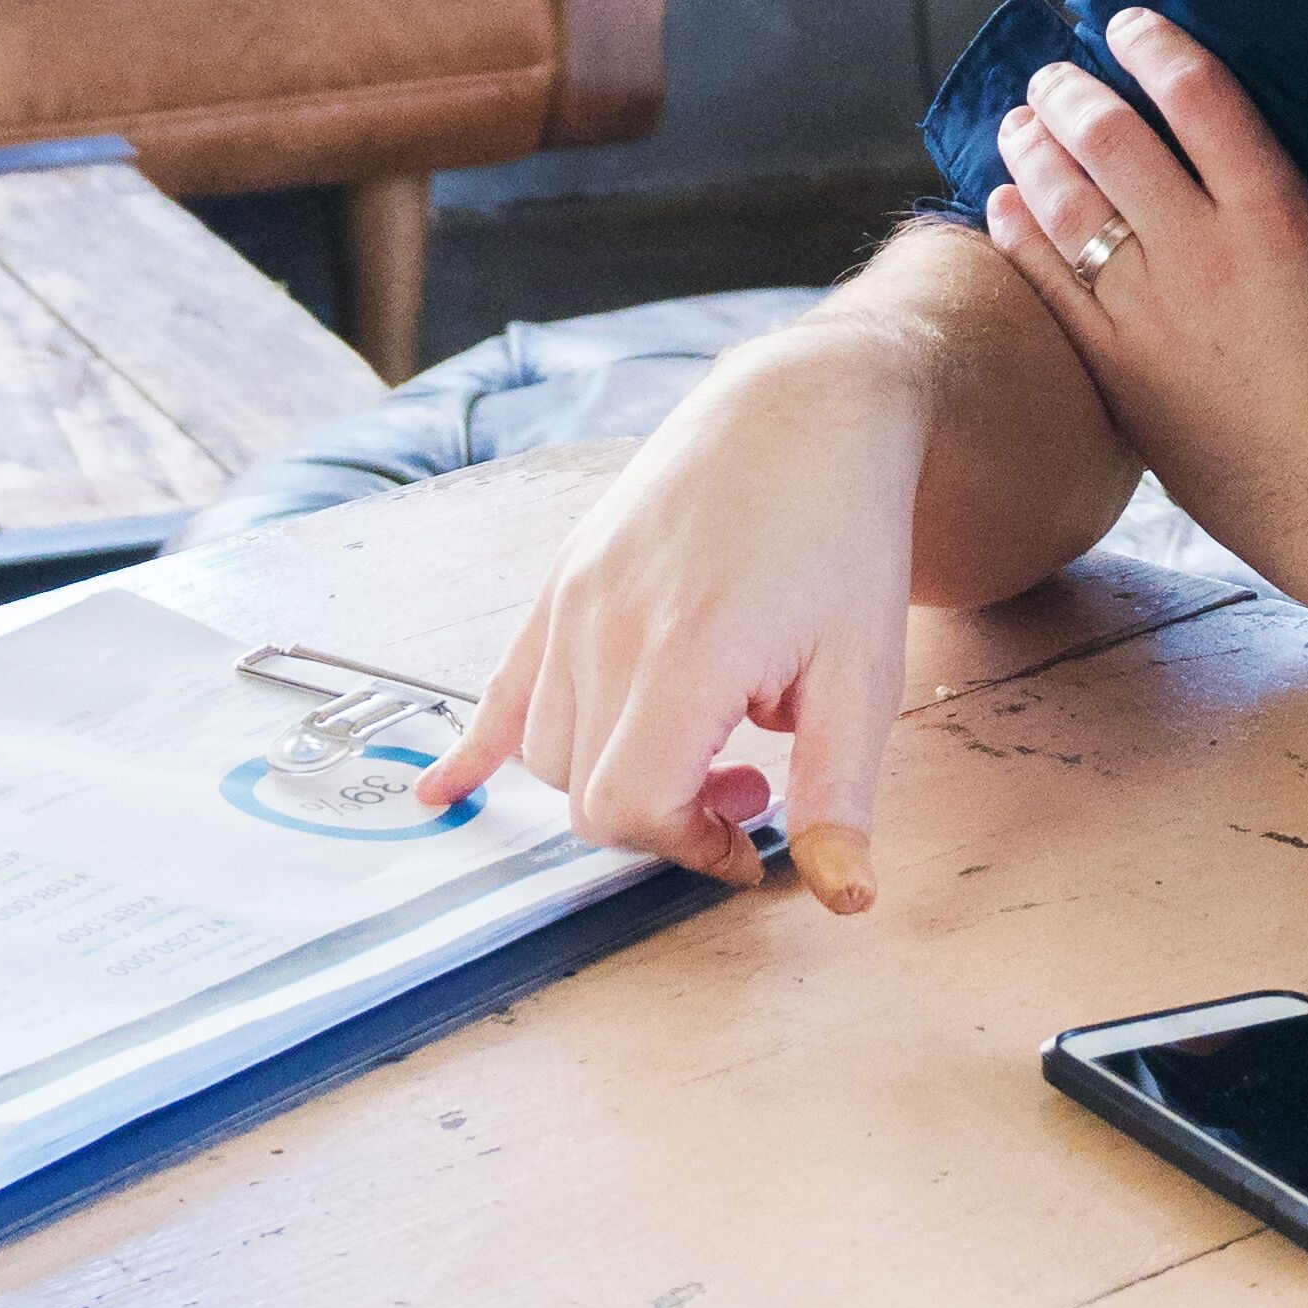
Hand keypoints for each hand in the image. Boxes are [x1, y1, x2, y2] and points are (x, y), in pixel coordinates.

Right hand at [410, 321, 917, 914]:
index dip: (692, 849)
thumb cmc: (843, 534)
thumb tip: (842, 898)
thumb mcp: (866, 673)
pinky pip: (499, 686)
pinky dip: (477, 748)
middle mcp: (607, 626)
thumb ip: (841, 793)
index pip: (630, 808)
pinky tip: (441, 795)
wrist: (803, 409)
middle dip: (662, 819)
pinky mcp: (561, 579)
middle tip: (745, 787)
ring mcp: (573, 598)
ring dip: (609, 778)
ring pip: (546, 750)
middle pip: (585, 793)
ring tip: (698, 746)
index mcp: (685, 654)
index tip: (753, 840)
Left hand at [980, 9, 1307, 499]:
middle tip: (1052, 72)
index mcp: (1274, 214)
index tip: (1126, 22)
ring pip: (1065, 208)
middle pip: (1111, 141)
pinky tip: (1000, 206)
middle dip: (1069, 92)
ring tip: (1017, 123)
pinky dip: (1016, 237)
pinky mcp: (1118, 371)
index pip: (1198, 96)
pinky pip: (1048, 288)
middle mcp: (1201, 253)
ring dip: (1032, 153)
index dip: (1153, 45)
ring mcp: (1150, 314)